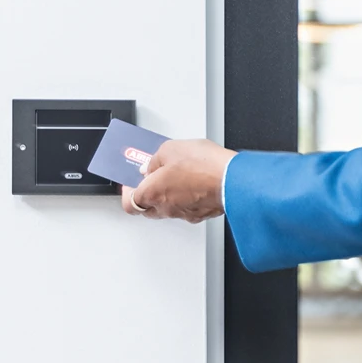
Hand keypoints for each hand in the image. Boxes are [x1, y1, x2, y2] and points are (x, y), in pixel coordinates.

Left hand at [120, 139, 236, 222]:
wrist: (234, 178)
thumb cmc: (204, 165)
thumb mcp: (170, 149)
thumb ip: (154, 159)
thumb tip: (150, 166)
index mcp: (153, 194)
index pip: (129, 203)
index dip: (127, 192)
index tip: (130, 181)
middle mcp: (167, 208)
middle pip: (147, 208)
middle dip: (147, 194)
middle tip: (152, 177)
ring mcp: (185, 213)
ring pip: (169, 208)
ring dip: (168, 195)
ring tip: (176, 176)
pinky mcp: (202, 213)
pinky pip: (188, 207)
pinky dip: (187, 197)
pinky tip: (194, 182)